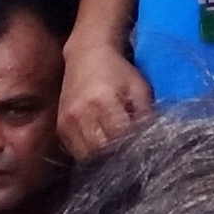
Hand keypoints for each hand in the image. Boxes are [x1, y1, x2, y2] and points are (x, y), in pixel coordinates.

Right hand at [59, 42, 153, 157]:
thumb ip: (146, 115)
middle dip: (116, 156)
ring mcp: (68, 122)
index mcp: (104, 102)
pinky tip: (99, 146)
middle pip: (101, 151)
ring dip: (101, 158)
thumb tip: (153, 142)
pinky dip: (88, 154)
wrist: (86, 55)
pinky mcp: (60, 127)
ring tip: (113, 153)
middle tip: (128, 154)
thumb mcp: (139, 88)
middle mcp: (83, 113)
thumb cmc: (118, 71)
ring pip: (86, 156)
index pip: (119, 138)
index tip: (141, 151)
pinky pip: (75, 152)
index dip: (131, 148)